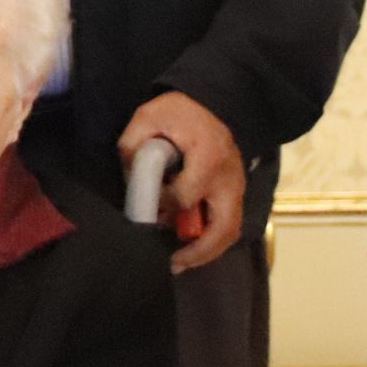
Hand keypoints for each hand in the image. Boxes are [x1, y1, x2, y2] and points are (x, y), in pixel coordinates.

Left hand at [118, 91, 245, 271]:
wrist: (214, 103)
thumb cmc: (181, 110)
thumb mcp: (149, 116)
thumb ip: (133, 145)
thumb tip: (129, 177)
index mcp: (208, 157)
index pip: (186, 195)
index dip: (163, 204)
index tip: (147, 202)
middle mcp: (229, 179)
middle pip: (223, 227)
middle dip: (199, 251)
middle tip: (173, 263)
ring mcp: (237, 188)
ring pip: (230, 231)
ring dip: (207, 251)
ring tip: (180, 262)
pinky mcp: (236, 193)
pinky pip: (229, 224)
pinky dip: (212, 240)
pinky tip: (190, 248)